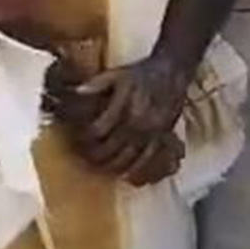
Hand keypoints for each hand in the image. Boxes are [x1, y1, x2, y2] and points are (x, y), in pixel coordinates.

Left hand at [63, 53, 191, 178]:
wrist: (173, 71)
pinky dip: (139, 173)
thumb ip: (96, 84)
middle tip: (86, 158)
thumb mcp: (118, 73)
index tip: (77, 140)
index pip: (99, 132)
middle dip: (96, 158)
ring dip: (114, 168)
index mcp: (126, 107)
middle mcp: (139, 123)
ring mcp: (153, 133)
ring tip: (102, 168)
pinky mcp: (164, 138)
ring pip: (130, 160)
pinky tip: (128, 176)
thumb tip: (76, 92)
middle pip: (112, 150)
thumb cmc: (143, 74)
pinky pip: (151, 162)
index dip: (85, 139)